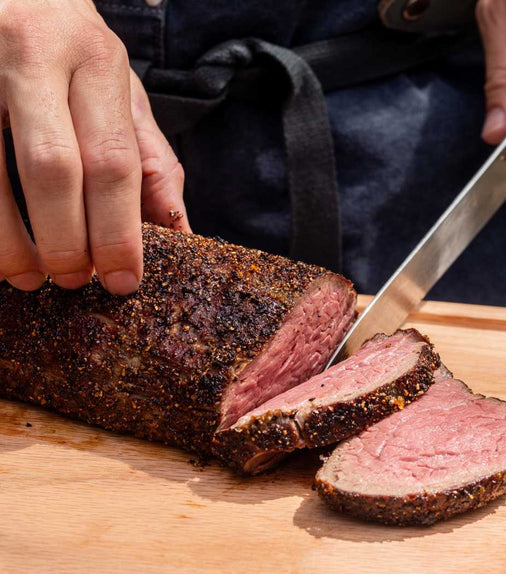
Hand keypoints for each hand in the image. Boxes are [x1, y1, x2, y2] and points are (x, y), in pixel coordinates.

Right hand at [0, 0, 188, 293]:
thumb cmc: (70, 51)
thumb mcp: (119, 92)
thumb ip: (151, 160)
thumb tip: (179, 234)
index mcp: (96, 60)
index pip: (114, 161)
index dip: (119, 233)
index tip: (122, 281)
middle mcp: (34, 53)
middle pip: (53, 170)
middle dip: (65, 242)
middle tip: (72, 281)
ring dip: (10, 242)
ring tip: (28, 277)